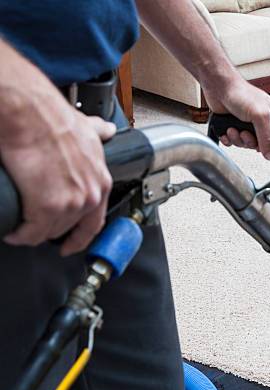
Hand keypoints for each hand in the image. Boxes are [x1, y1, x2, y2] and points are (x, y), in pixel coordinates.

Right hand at [1, 109, 114, 255]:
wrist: (29, 114)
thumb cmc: (52, 119)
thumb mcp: (86, 128)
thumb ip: (98, 133)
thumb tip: (105, 130)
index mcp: (100, 181)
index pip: (95, 222)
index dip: (80, 237)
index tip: (70, 245)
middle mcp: (90, 196)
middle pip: (68, 228)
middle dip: (49, 229)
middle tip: (34, 225)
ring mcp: (70, 204)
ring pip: (48, 232)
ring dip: (33, 232)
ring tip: (20, 226)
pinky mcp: (46, 208)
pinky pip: (31, 233)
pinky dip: (20, 235)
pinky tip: (13, 231)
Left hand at [204, 78, 269, 159]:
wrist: (218, 87)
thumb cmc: (240, 93)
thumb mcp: (260, 115)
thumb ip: (266, 136)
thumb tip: (269, 154)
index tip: (261, 145)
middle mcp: (261, 120)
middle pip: (260, 144)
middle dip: (249, 141)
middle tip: (244, 133)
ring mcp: (247, 124)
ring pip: (245, 143)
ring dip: (237, 139)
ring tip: (232, 128)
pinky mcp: (234, 126)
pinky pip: (233, 142)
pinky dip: (228, 138)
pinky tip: (226, 129)